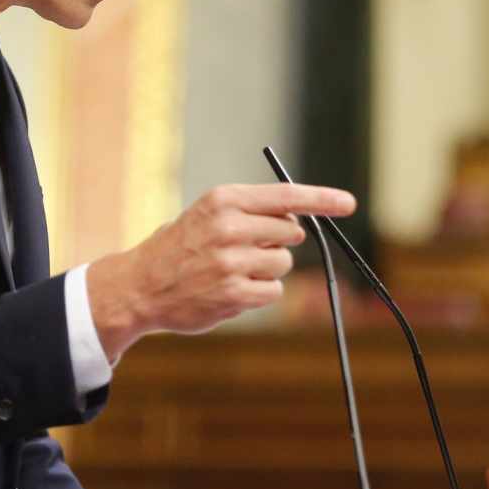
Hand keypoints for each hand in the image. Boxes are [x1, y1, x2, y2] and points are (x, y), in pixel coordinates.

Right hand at [86, 182, 355, 361]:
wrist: (139, 285)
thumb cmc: (182, 246)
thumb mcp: (210, 213)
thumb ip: (253, 212)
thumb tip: (301, 219)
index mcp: (224, 199)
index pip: (286, 195)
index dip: (322, 199)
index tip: (348, 203)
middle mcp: (229, 226)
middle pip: (290, 232)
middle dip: (277, 242)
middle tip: (246, 248)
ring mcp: (231, 261)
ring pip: (283, 264)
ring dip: (266, 270)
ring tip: (232, 270)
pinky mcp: (233, 293)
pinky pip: (273, 292)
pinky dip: (259, 293)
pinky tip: (231, 290)